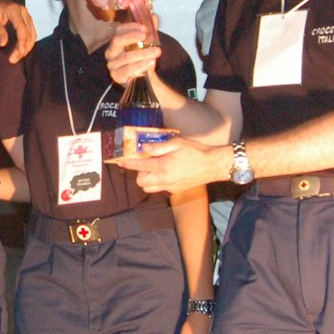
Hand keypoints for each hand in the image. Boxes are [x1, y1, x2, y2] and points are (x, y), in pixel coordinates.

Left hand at [0, 0, 36, 63]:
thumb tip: (3, 44)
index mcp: (15, 10)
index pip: (22, 28)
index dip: (22, 41)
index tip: (19, 53)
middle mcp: (24, 12)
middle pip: (29, 32)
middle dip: (24, 47)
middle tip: (14, 59)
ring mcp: (27, 15)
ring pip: (32, 34)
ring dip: (27, 47)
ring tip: (18, 57)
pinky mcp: (27, 19)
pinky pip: (31, 32)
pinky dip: (28, 42)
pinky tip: (22, 50)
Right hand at [105, 21, 160, 86]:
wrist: (143, 78)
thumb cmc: (142, 58)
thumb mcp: (148, 43)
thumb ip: (150, 31)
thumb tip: (154, 17)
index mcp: (117, 41)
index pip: (119, 30)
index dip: (130, 27)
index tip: (144, 27)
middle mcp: (111, 51)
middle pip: (117, 41)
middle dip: (131, 37)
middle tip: (145, 36)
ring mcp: (112, 64)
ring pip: (125, 57)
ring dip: (142, 54)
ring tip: (156, 51)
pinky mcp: (116, 76)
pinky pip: (127, 71)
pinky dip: (140, 66)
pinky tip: (150, 64)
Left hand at [110, 137, 228, 192]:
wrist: (213, 165)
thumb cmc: (196, 151)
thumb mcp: (177, 143)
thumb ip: (158, 146)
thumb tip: (144, 147)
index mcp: (163, 166)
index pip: (139, 166)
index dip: (127, 163)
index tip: (120, 160)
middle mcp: (164, 179)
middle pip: (141, 182)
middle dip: (139, 173)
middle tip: (146, 162)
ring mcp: (170, 186)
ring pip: (149, 188)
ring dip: (147, 179)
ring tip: (156, 167)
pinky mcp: (176, 190)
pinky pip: (160, 188)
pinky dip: (158, 181)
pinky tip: (166, 171)